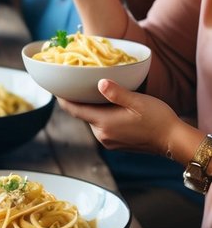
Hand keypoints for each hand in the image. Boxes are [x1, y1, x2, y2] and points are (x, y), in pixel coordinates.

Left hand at [58, 81, 183, 155]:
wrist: (172, 140)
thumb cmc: (157, 119)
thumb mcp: (137, 101)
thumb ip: (116, 93)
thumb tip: (99, 83)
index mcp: (104, 123)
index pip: (75, 110)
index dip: (64, 100)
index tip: (55, 90)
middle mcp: (102, 135)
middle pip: (84, 114)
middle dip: (83, 101)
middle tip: (82, 84)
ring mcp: (108, 141)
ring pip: (94, 120)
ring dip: (95, 109)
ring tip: (100, 94)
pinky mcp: (115, 144)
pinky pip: (103, 127)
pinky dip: (104, 117)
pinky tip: (113, 108)